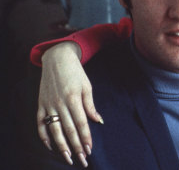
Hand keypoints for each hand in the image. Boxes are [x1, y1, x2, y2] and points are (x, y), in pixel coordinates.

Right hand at [37, 41, 101, 166]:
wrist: (57, 58)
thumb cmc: (76, 72)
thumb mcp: (87, 86)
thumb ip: (90, 105)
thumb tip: (98, 121)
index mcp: (74, 98)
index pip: (81, 123)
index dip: (86, 138)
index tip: (90, 150)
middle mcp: (60, 103)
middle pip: (68, 130)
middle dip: (76, 147)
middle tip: (82, 160)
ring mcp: (48, 105)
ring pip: (54, 130)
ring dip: (61, 146)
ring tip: (68, 158)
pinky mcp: (40, 104)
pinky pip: (40, 124)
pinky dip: (44, 136)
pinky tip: (50, 146)